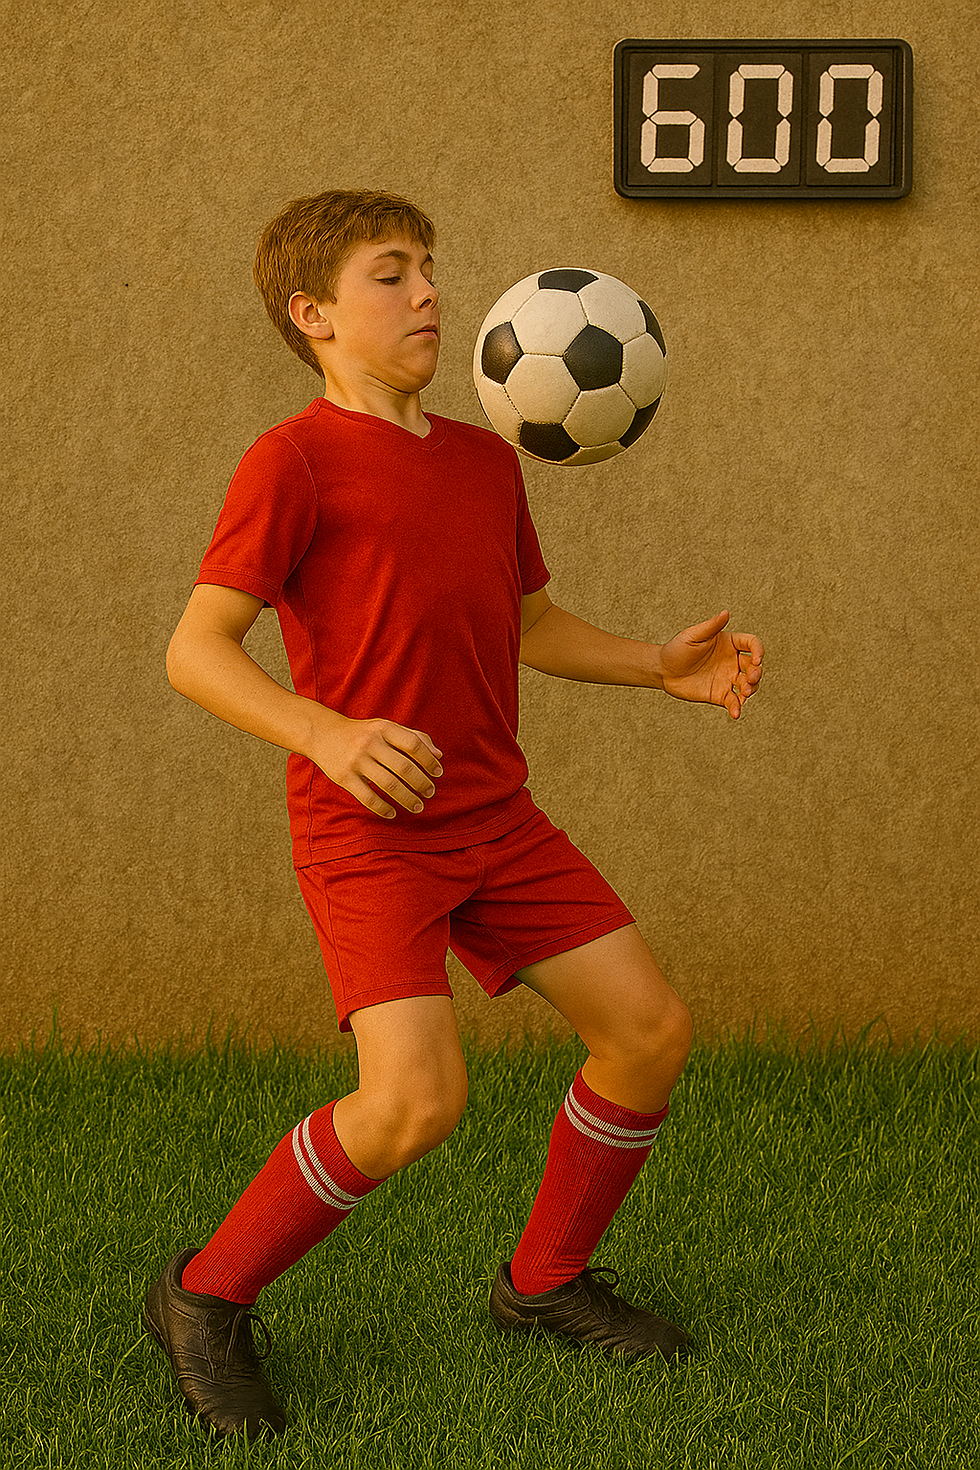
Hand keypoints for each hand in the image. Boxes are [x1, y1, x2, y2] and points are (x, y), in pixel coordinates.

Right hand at [310, 713, 442, 818]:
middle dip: (421, 783)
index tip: (438, 773)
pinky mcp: (343, 777)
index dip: (428, 760)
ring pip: (389, 784)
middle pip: (404, 767)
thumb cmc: (362, 732)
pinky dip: (382, 808)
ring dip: (407, 798)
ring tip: (417, 806)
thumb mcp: (386, 727)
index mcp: (383, 728)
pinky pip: (367, 797)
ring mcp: (356, 760)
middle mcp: (370, 743)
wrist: (322, 733)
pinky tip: (393, 813)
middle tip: (430, 793)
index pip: (413, 744)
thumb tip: (439, 755)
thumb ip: (413, 737)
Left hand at [660, 610, 763, 718]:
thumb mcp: (693, 636)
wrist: (663, 671)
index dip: (759, 651)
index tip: (756, 660)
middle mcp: (732, 661)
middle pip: (754, 666)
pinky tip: (735, 713)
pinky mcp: (720, 695)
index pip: (752, 644)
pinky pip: (734, 702)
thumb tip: (726, 612)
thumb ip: (711, 627)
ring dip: (751, 689)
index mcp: (729, 643)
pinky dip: (737, 708)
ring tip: (744, 693)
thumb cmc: (676, 649)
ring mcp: (728, 679)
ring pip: (749, 684)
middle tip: (750, 679)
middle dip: (757, 673)